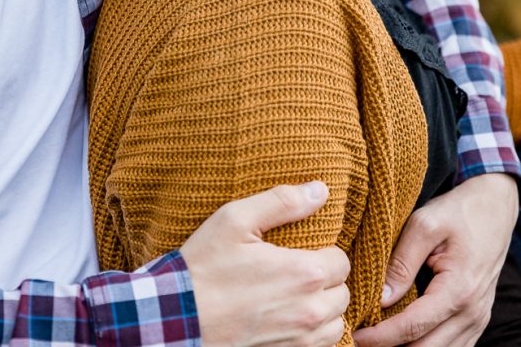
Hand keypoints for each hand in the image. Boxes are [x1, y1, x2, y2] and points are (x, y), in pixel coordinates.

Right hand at [180, 181, 350, 346]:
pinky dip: (312, 333)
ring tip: (297, 294)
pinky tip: (290, 317)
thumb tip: (320, 190)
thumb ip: (282, 202)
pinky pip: (319, 346)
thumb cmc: (205, 266)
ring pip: (334, 323)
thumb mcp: (236, 219)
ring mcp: (298, 341)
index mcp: (304, 273)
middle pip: (342, 292)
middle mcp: (309, 312)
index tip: (303, 249)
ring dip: (323, 308)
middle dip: (327, 279)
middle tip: (299, 269)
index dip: (325, 250)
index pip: (341, 260)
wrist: (178, 317)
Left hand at [353, 173, 518, 346]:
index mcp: (458, 290)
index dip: (381, 336)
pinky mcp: (475, 318)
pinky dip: (425, 344)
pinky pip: (451, 345)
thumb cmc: (458, 212)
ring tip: (377, 336)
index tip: (356, 335)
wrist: (494, 209)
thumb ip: (402, 262)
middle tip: (361, 338)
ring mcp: (476, 319)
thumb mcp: (424, 225)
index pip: (413, 326)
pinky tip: (402, 334)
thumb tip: (382, 297)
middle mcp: (471, 312)